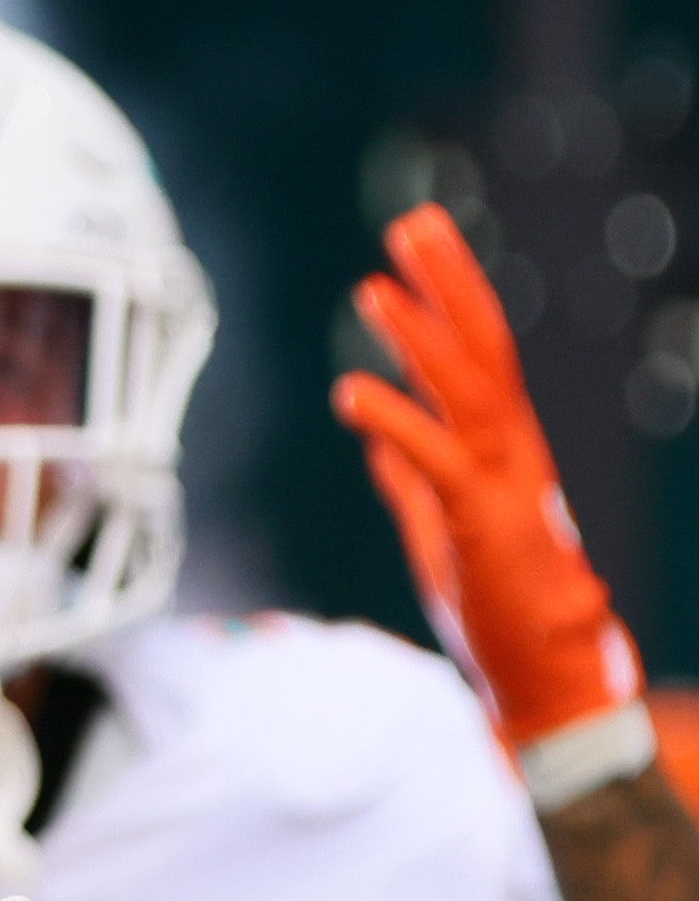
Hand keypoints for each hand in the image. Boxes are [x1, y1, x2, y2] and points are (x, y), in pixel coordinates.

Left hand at [341, 204, 660, 804]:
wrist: (551, 679)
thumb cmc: (501, 612)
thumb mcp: (439, 530)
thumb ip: (408, 478)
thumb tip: (373, 433)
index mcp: (503, 451)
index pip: (478, 358)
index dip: (448, 299)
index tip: (417, 247)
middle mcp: (513, 455)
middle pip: (484, 350)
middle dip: (450, 284)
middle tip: (416, 221)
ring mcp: (504, 488)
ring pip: (466, 393)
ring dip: (419, 338)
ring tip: (372, 287)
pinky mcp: (485, 528)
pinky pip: (434, 464)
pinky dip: (394, 423)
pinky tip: (348, 392)